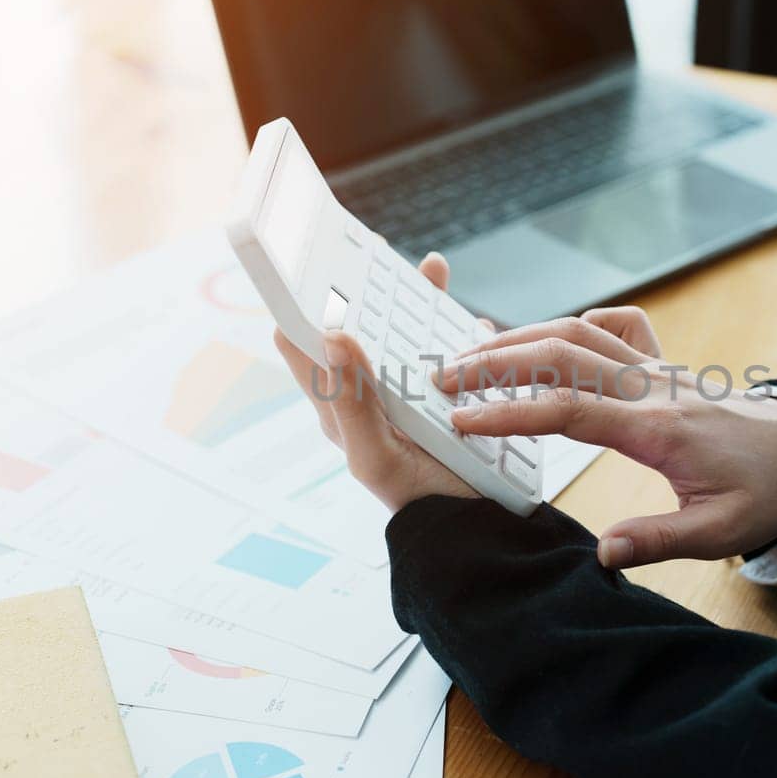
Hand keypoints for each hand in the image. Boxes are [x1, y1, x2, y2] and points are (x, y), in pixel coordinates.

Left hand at [273, 252, 478, 512]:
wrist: (469, 525)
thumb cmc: (412, 497)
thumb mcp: (374, 454)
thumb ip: (350, 400)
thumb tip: (332, 336)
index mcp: (337, 404)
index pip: (302, 343)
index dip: (301, 303)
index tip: (311, 264)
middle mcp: (368, 391)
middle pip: (359, 326)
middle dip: (366, 288)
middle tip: (377, 252)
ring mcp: (407, 392)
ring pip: (405, 331)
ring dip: (419, 300)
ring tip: (433, 270)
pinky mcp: (444, 395)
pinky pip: (448, 351)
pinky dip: (459, 330)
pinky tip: (475, 323)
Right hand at [437, 308, 776, 568]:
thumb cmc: (763, 491)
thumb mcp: (721, 532)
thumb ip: (659, 540)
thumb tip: (601, 554)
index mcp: (657, 428)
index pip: (568, 410)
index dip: (510, 413)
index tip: (461, 420)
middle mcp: (651, 385)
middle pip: (561, 351)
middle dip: (496, 361)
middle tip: (442, 379)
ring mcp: (656, 367)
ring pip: (578, 330)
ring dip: (520, 337)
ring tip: (468, 355)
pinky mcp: (660, 363)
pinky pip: (614, 324)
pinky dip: (575, 324)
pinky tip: (546, 342)